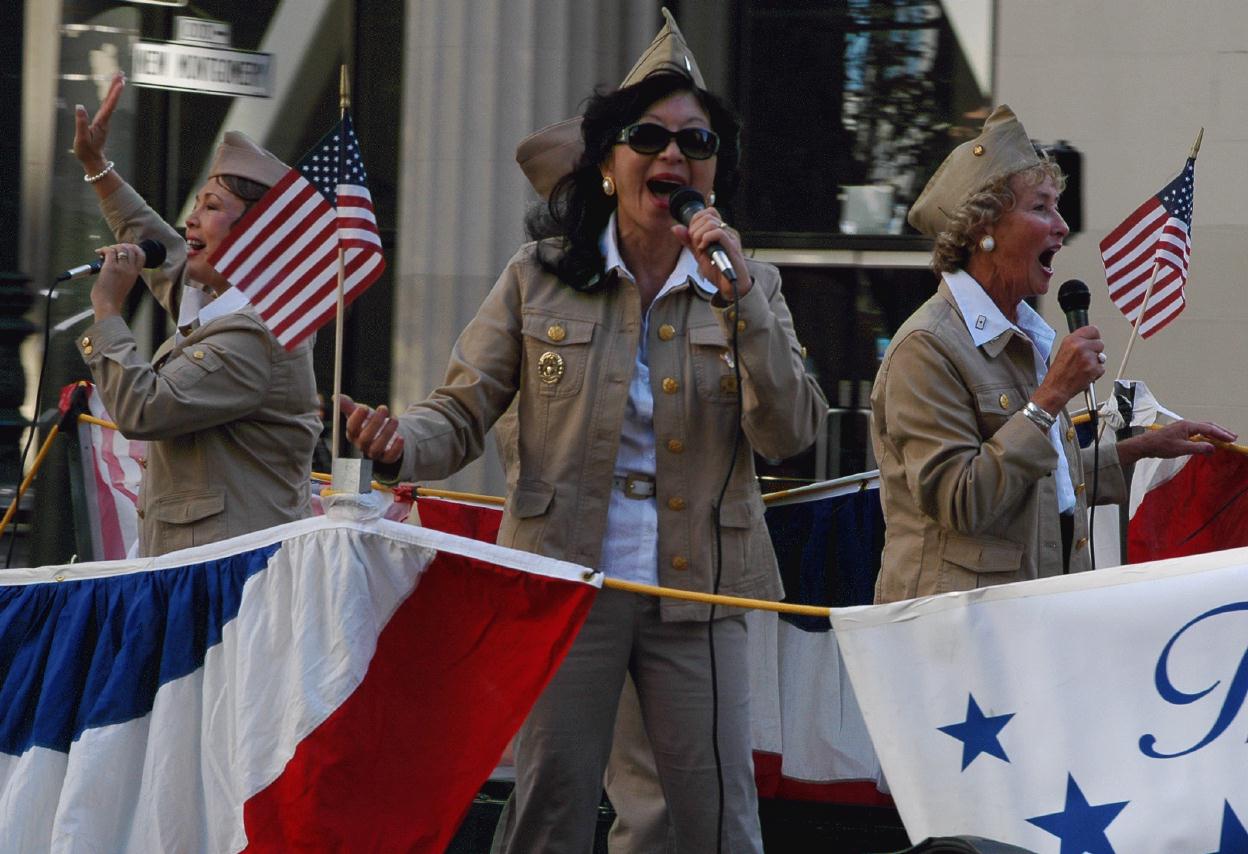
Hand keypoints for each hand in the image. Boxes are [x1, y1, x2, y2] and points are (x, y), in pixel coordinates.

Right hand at [74, 71, 124, 173]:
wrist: (92, 161)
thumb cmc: (86, 151)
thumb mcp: (81, 138)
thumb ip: (80, 122)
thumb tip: (80, 106)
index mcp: (100, 122)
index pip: (109, 105)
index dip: (114, 93)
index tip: (120, 82)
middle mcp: (105, 120)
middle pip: (111, 100)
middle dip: (116, 86)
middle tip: (121, 73)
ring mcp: (104, 121)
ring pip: (110, 102)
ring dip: (114, 89)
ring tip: (118, 78)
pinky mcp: (101, 122)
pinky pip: (107, 106)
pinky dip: (110, 97)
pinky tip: (110, 93)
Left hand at [90, 242, 144, 318]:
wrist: (108, 305)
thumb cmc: (113, 297)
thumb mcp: (125, 283)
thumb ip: (123, 273)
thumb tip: (113, 260)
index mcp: (135, 274)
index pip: (141, 255)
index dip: (134, 248)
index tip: (125, 248)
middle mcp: (130, 269)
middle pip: (131, 249)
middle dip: (121, 245)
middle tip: (112, 249)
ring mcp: (121, 268)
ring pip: (120, 248)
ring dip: (111, 247)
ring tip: (105, 252)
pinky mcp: (110, 267)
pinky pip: (109, 251)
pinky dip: (104, 249)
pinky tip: (99, 252)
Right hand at [338, 394, 404, 463]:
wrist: (383, 432)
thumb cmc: (368, 421)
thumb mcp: (359, 412)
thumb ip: (348, 405)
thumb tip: (336, 397)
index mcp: (353, 433)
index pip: (351, 428)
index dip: (356, 419)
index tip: (364, 407)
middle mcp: (361, 444)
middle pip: (365, 438)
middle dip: (375, 422)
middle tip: (384, 408)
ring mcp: (373, 452)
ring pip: (377, 447)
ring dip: (387, 432)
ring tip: (395, 418)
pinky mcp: (386, 457)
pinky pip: (390, 457)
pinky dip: (396, 448)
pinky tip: (400, 437)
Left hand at [672, 206, 750, 300]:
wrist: (730, 287)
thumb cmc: (717, 271)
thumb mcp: (698, 254)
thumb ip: (688, 241)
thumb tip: (675, 227)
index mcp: (721, 231)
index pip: (708, 212)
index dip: (695, 221)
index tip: (692, 236)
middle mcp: (728, 231)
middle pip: (707, 215)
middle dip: (695, 229)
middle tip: (695, 245)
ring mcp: (731, 237)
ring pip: (711, 223)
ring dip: (699, 235)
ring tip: (700, 249)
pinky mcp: (733, 246)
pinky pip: (718, 233)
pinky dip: (706, 240)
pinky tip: (704, 250)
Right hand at [1031, 326, 1104, 414]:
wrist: (1056, 388)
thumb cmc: (1058, 372)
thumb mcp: (1064, 350)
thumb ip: (1077, 342)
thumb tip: (1090, 340)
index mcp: (1071, 340)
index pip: (1093, 330)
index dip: (1094, 337)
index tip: (1092, 341)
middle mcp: (1080, 346)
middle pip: (1100, 343)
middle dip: (1095, 351)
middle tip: (1085, 359)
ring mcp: (1088, 357)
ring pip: (1102, 357)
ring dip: (1096, 363)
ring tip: (1083, 367)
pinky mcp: (1093, 368)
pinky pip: (1102, 368)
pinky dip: (1096, 373)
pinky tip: (1085, 374)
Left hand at [1117, 419, 1238, 466]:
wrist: (1145, 445)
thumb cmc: (1161, 446)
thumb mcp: (1181, 449)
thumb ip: (1198, 448)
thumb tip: (1213, 448)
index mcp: (1188, 425)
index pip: (1209, 428)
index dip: (1222, 434)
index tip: (1232, 439)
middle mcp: (1186, 424)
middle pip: (1208, 426)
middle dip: (1221, 431)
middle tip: (1233, 438)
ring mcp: (1182, 428)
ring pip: (1202, 429)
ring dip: (1214, 433)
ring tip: (1225, 439)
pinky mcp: (1179, 432)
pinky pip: (1197, 432)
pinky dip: (1206, 436)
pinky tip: (1209, 441)